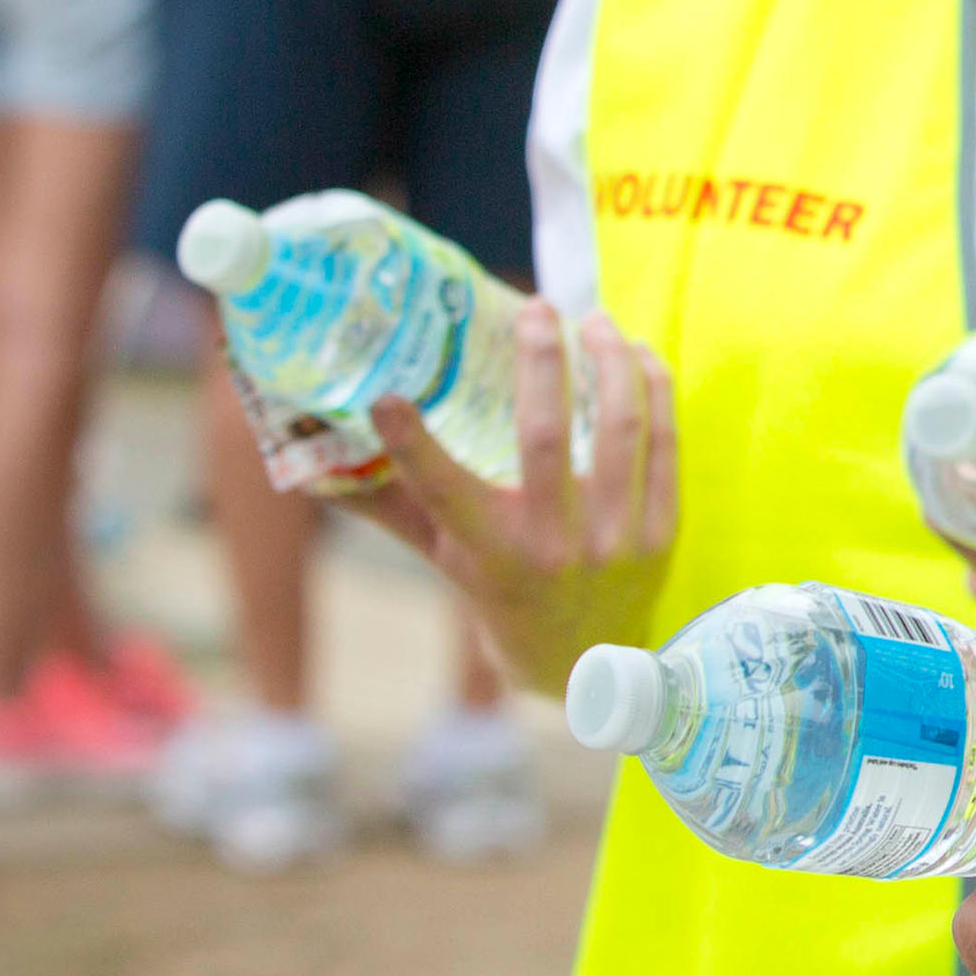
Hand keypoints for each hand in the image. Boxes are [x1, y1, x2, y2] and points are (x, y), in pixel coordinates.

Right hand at [347, 302, 679, 689]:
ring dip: (610, 365)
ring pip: (619, 431)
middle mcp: (552, 547)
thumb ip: (390, 507)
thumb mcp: (444, 559)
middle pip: (544, 438)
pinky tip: (639, 357)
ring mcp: (615, 540)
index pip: (441, 492)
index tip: (385, 398)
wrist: (589, 666)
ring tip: (594, 322)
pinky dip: (654, 394)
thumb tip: (310, 465)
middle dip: (540, 362)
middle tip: (534, 309)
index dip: (411, 444)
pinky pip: (665, 447)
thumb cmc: (502, 598)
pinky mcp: (662, 533)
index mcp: (488, 553)